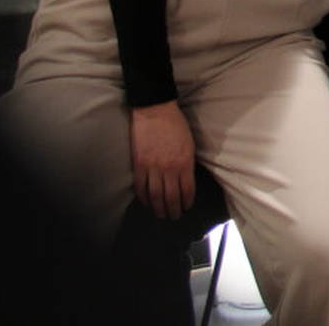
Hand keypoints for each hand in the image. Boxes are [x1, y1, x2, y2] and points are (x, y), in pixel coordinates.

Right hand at [130, 101, 195, 219]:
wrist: (155, 111)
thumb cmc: (176, 125)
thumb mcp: (189, 144)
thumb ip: (187, 164)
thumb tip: (185, 180)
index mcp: (184, 162)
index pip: (187, 190)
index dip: (187, 202)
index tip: (187, 207)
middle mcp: (169, 168)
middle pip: (171, 197)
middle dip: (173, 210)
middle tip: (174, 217)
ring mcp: (152, 168)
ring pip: (155, 196)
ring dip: (158, 208)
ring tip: (161, 215)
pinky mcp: (138, 165)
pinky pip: (140, 187)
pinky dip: (144, 198)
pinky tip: (147, 203)